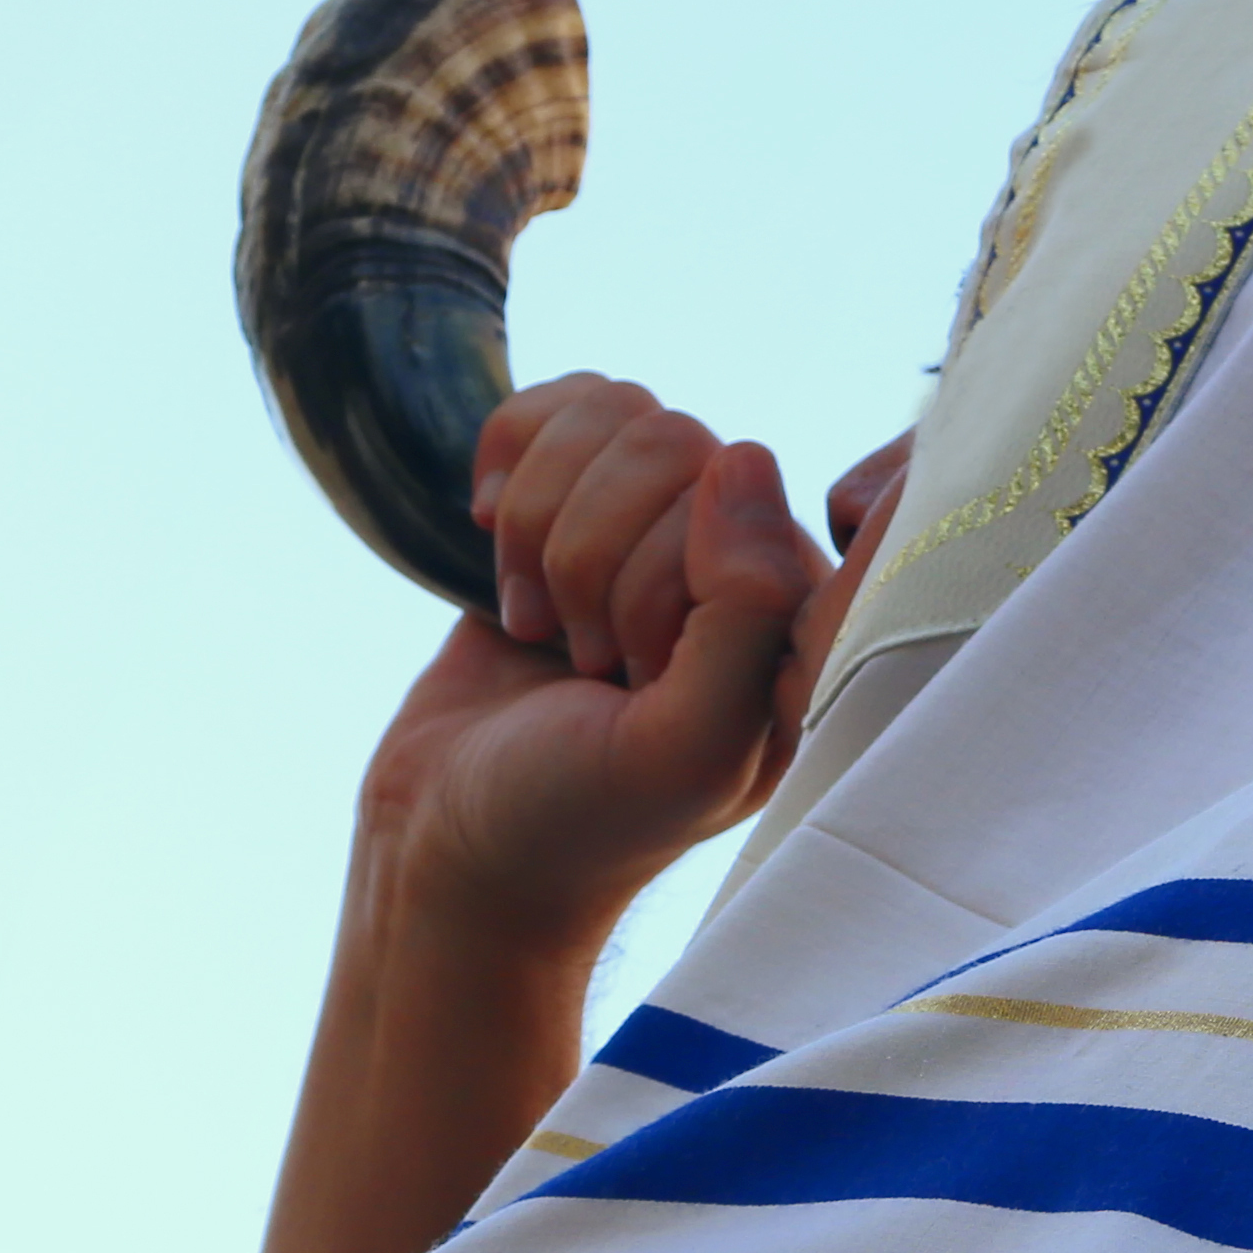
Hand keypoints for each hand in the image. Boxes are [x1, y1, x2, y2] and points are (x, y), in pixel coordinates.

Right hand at [351, 375, 830, 959]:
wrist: (445, 845)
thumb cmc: (574, 823)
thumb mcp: (682, 749)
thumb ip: (745, 617)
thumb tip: (738, 458)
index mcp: (807, 629)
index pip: (786, 498)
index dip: (701, 557)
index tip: (649, 658)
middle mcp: (746, 566)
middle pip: (680, 448)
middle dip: (598, 562)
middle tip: (592, 666)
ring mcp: (658, 525)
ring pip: (616, 417)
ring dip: (547, 527)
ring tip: (548, 628)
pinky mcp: (578, 501)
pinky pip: (560, 406)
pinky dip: (510, 473)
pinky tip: (499, 552)